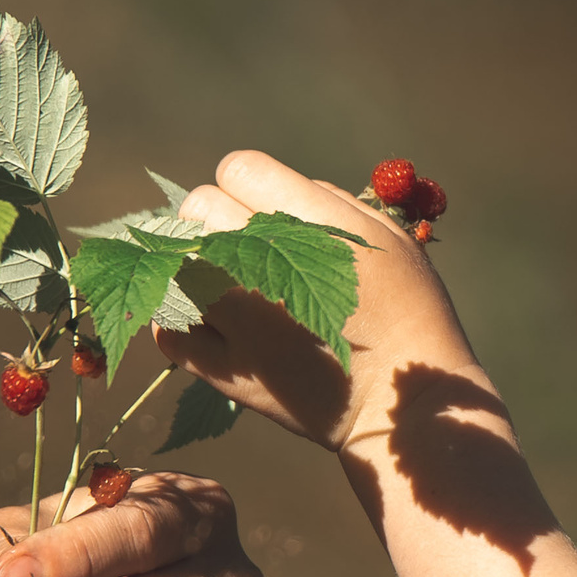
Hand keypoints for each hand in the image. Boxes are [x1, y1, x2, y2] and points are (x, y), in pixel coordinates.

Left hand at [156, 150, 484, 453]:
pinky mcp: (223, 372)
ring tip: (228, 284)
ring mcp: (239, 322)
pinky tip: (211, 320)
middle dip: (218, 220)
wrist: (406, 406)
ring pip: (176, 265)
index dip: (250, 184)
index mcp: (314, 225)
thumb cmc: (408, 311)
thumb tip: (270, 194)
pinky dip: (179, 319)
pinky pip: (168, 328)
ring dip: (195, 267)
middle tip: (245, 247)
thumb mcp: (386, 237)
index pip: (238, 169)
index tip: (266, 207)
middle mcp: (268, 267)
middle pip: (198, 209)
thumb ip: (326, 200)